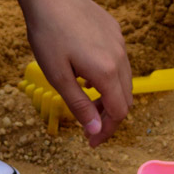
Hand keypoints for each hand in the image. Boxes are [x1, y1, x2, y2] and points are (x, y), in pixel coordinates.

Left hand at [20, 0, 131, 146]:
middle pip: (125, 99)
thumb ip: (79, 105)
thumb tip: (95, 130)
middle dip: (108, 117)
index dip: (107, 131)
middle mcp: (119, 58)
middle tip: (87, 125)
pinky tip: (87, 74)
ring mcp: (119, 42)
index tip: (92, 142)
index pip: (118, 112)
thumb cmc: (48, 32)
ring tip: (85, 99)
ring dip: (109, 97)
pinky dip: (108, 77)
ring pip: (124, 81)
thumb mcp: (58, 76)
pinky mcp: (114, 31)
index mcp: (106, 72)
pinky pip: (119, 62)